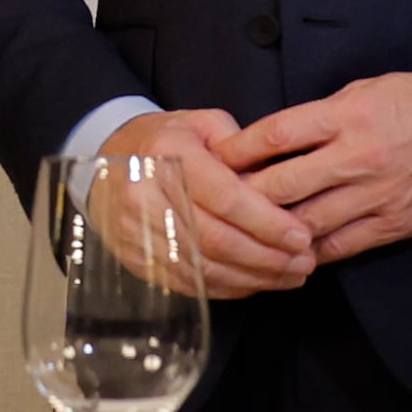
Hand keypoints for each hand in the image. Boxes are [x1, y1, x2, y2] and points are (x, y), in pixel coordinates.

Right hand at [98, 108, 315, 296]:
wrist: (106, 158)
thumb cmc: (167, 139)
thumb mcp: (203, 123)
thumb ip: (243, 149)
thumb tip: (280, 187)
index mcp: (168, 154)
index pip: (225, 197)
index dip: (266, 222)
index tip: (301, 236)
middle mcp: (147, 195)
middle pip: (217, 239)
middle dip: (268, 256)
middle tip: (305, 262)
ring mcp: (138, 233)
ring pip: (204, 268)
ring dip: (253, 277)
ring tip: (291, 275)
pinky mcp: (137, 259)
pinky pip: (189, 283)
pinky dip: (228, 288)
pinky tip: (256, 283)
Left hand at [215, 72, 411, 259]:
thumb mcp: (365, 90)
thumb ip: (321, 116)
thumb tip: (275, 139)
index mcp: (346, 116)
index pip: (276, 135)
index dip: (238, 150)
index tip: (215, 159)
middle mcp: (356, 157)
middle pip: (282, 185)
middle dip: (242, 198)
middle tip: (216, 205)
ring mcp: (375, 195)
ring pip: (306, 223)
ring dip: (271, 232)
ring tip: (244, 235)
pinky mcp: (393, 224)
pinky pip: (340, 246)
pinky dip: (311, 251)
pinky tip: (290, 252)